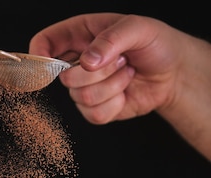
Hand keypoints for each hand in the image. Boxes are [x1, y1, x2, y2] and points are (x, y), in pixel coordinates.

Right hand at [29, 13, 182, 124]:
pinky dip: (115, 105)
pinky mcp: (95, 109)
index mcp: (80, 34)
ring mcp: (85, 87)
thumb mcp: (138, 28)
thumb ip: (111, 39)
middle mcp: (77, 62)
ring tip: (126, 73)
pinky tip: (125, 92)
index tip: (46, 65)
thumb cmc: (155, 43)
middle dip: (97, 73)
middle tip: (121, 60)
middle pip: (65, 78)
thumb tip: (87, 61)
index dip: (38, 54)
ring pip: (81, 98)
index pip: (46, 42)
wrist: (172, 72)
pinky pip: (94, 115)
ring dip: (112, 87)